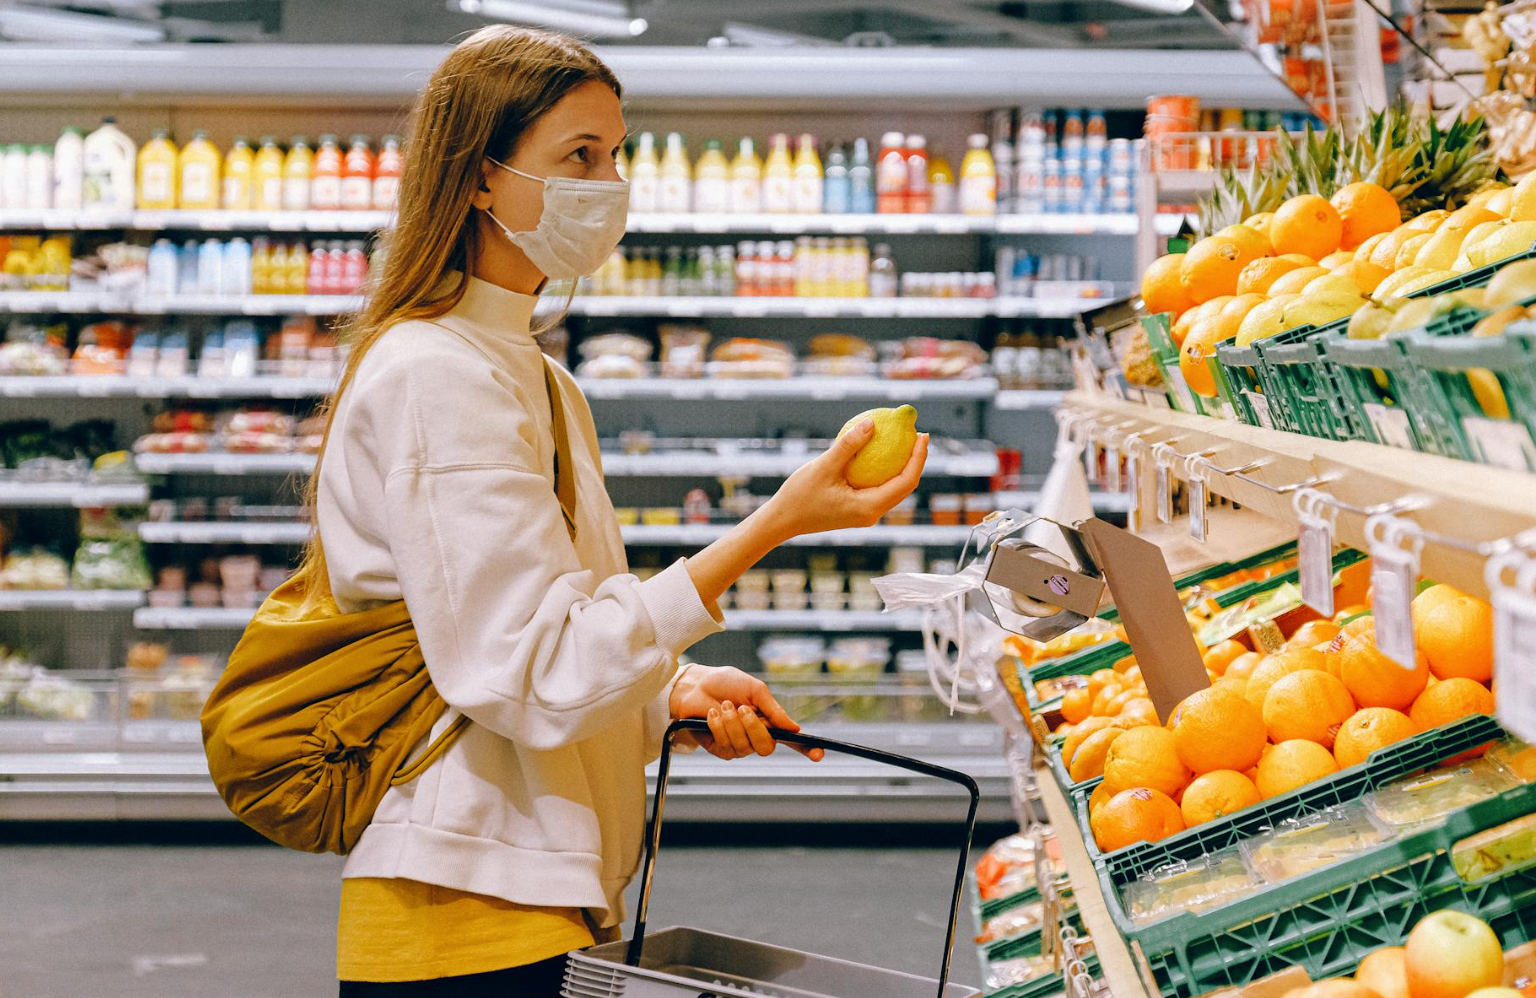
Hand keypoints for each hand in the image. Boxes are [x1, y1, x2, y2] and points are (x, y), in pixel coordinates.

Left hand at [669, 665, 823, 760]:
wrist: (696, 685)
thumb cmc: (725, 684)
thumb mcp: (754, 690)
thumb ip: (774, 709)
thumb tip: (795, 728)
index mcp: (769, 721)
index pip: (792, 740)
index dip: (807, 749)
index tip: (820, 754)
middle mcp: (756, 736)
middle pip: (767, 747)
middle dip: (753, 728)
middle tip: (742, 708)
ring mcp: (738, 745)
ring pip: (744, 747)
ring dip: (732, 724)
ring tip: (724, 706)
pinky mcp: (720, 749)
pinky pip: (726, 746)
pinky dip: (719, 727)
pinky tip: (712, 714)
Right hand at [762, 422, 928, 538]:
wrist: (782, 520)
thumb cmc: (800, 496)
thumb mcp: (824, 466)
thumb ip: (849, 445)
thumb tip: (872, 422)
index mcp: (869, 507)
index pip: (906, 481)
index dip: (918, 457)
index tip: (922, 434)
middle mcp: (872, 514)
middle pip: (905, 486)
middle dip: (915, 460)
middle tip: (917, 433)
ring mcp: (865, 514)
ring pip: (893, 489)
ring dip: (902, 466)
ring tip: (905, 441)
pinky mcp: (857, 510)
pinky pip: (878, 488)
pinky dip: (884, 471)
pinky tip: (879, 452)